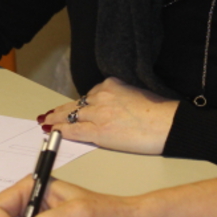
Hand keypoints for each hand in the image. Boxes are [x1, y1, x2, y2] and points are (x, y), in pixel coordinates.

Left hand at [40, 77, 175, 153]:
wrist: (169, 124)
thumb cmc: (161, 112)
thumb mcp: (138, 93)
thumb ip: (122, 97)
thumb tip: (115, 108)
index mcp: (112, 84)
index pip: (90, 95)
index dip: (78, 104)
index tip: (72, 107)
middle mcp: (102, 95)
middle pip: (76, 104)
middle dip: (61, 110)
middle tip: (49, 114)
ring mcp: (99, 113)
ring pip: (71, 115)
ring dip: (56, 119)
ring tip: (47, 122)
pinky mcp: (99, 131)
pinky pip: (74, 130)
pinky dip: (61, 131)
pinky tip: (53, 132)